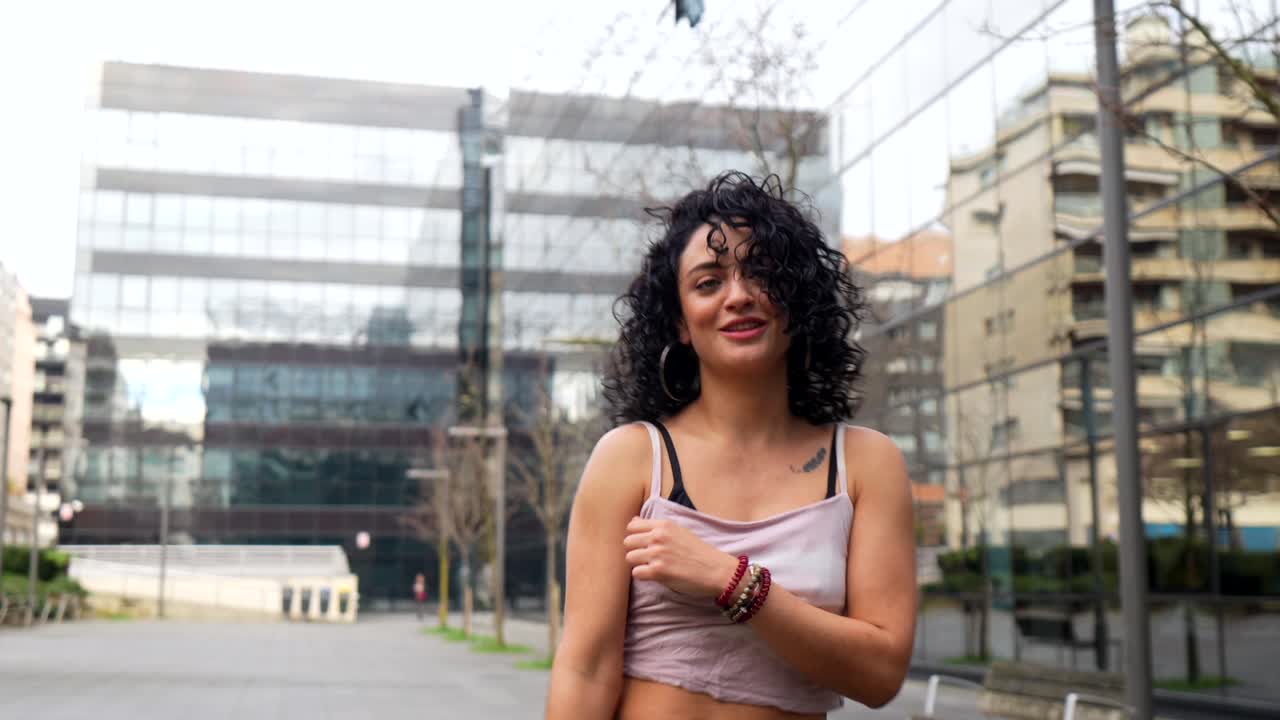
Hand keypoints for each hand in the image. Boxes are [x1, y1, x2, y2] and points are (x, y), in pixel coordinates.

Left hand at [623, 517, 738, 598]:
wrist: (717, 570)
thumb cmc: (700, 552)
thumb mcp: (679, 531)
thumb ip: (657, 527)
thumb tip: (633, 522)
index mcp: (664, 525)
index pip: (632, 526)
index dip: (635, 537)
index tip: (643, 544)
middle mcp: (658, 536)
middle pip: (627, 542)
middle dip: (635, 551)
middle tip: (647, 558)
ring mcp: (657, 553)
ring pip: (629, 558)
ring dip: (638, 564)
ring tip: (652, 567)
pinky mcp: (658, 571)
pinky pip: (636, 573)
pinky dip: (643, 576)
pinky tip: (655, 576)